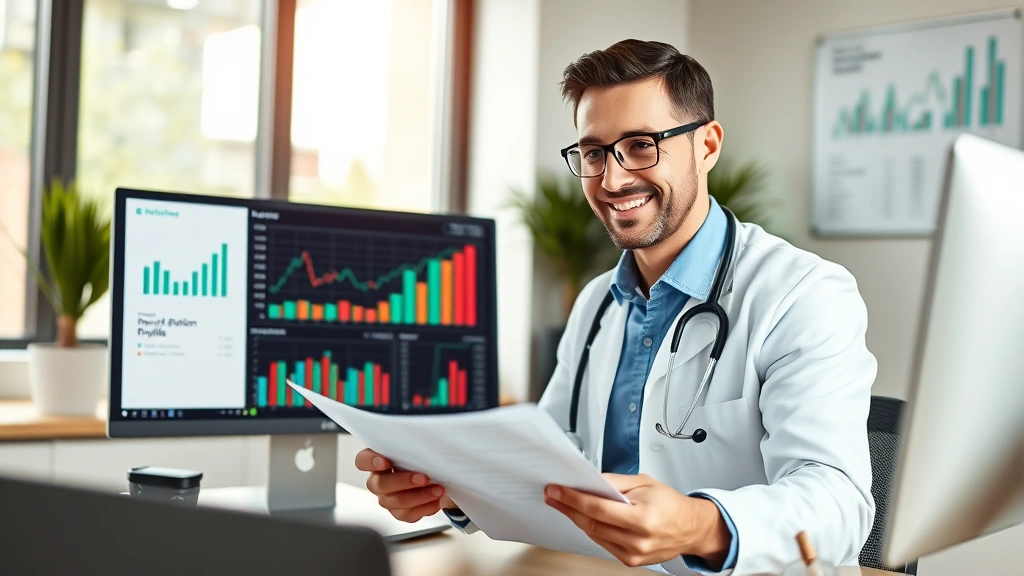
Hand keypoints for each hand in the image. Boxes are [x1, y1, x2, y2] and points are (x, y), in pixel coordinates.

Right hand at [356, 449, 452, 521]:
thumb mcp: (413, 446)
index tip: (385, 462)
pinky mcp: (400, 512)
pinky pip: (408, 515)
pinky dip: (425, 508)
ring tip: (438, 490)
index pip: (363, 461)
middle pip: (380, 485)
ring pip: (395, 502)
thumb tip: (424, 439)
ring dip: (420, 496)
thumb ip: (410, 444)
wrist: (433, 476)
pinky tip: (436, 500)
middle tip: (424, 478)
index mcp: (376, 461)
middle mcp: (378, 482)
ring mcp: (387, 499)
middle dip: (404, 482)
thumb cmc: (419, 458)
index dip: (371, 462)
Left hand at [544, 473, 729, 567]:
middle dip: (568, 507)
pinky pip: (602, 543)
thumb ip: (615, 482)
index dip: (573, 499)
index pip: (598, 508)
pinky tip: (584, 517)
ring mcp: (633, 554)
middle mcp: (638, 540)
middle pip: (591, 524)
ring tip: (564, 503)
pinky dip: (591, 529)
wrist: (691, 528)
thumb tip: (590, 481)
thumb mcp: (644, 483)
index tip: (557, 490)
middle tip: (553, 495)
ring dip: (576, 518)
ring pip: (593, 534)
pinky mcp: (630, 561)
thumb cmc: (671, 504)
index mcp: (643, 518)